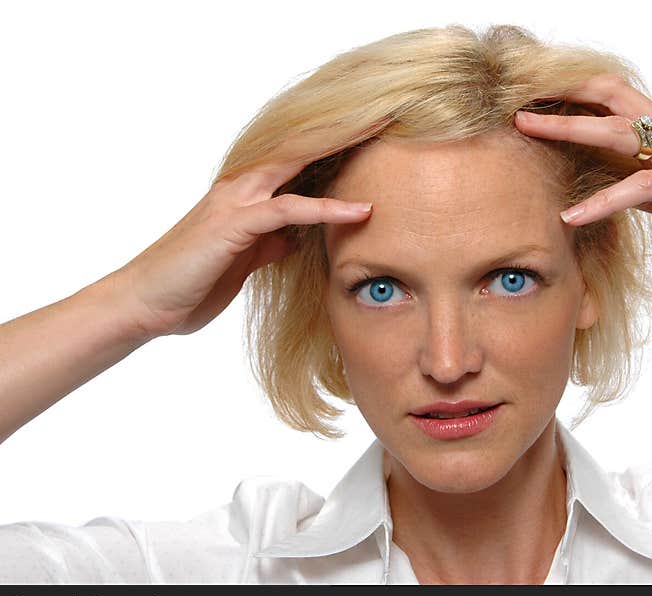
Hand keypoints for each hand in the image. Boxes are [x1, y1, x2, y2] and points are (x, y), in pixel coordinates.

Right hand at [111, 142, 372, 338]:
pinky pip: (286, 210)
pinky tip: (357, 211)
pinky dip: (324, 210)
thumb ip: (268, 241)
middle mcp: (241, 188)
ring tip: (380, 137)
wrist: (145, 303)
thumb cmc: (192, 281)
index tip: (370, 134)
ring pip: (294, 164)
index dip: (333, 143)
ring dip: (338, 150)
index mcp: (245, 194)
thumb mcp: (241, 259)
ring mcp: (235, 202)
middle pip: (299, 147)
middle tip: (384, 115)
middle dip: (341, 130)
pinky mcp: (232, 225)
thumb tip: (293, 237)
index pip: (296, 159)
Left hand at [514, 73, 651, 275]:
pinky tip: (572, 215)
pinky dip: (603, 201)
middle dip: (562, 99)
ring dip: (570, 129)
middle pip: (610, 101)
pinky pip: (641, 188)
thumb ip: (642, 188)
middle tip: (518, 104)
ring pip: (620, 133)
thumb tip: (607, 188)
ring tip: (528, 134)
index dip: (574, 94)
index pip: (614, 100)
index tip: (533, 101)